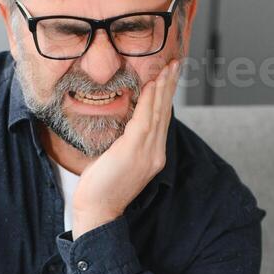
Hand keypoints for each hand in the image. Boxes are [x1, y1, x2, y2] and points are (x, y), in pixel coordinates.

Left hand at [70, 58, 181, 236]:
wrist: (97, 210)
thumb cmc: (101, 187)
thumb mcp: (118, 159)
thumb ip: (126, 141)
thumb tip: (123, 122)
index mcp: (153, 155)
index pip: (162, 120)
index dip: (167, 97)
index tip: (169, 77)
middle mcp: (156, 153)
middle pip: (165, 113)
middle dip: (170, 86)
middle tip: (175, 64)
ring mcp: (148, 153)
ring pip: (158, 113)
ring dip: (163, 87)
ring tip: (168, 68)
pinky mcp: (134, 151)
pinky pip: (145, 119)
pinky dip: (149, 100)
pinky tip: (151, 84)